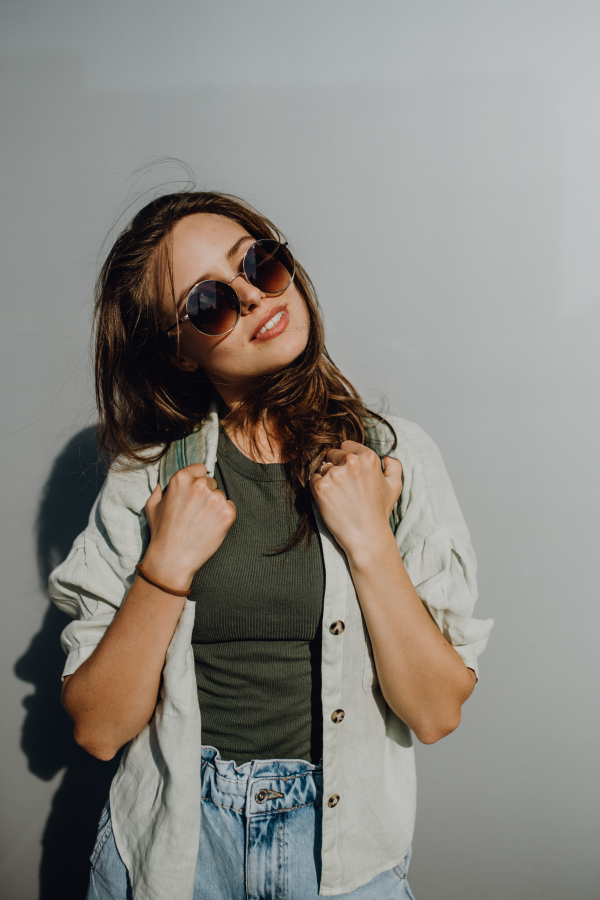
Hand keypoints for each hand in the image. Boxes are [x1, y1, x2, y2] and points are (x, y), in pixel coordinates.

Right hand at [142, 464, 235, 590]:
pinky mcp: (228, 512)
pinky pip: (230, 507)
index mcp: (181, 478)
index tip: (194, 493)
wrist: (173, 558)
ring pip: (220, 496)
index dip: (197, 481)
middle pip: (211, 483)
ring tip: (202, 523)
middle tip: (196, 513)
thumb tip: (165, 482)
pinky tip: (211, 527)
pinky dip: (224, 516)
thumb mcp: (152, 505)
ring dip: (215, 506)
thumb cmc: (161, 532)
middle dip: (206, 494)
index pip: (200, 469)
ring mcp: (216, 498)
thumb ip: (161, 488)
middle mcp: (200, 485)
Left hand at [309, 441, 402, 560]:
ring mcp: (334, 474)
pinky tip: (330, 500)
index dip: (346, 458)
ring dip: (327, 478)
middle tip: (343, 487)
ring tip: (338, 495)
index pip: (346, 445)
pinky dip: (318, 488)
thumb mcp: (394, 487)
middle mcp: (351, 462)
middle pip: (332, 454)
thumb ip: (394, 466)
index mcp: (368, 457)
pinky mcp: (321, 486)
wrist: (366, 535)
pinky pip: (313, 479)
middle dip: (335, 466)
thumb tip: (386, 457)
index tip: (349, 473)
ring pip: (322, 467)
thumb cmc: (379, 512)